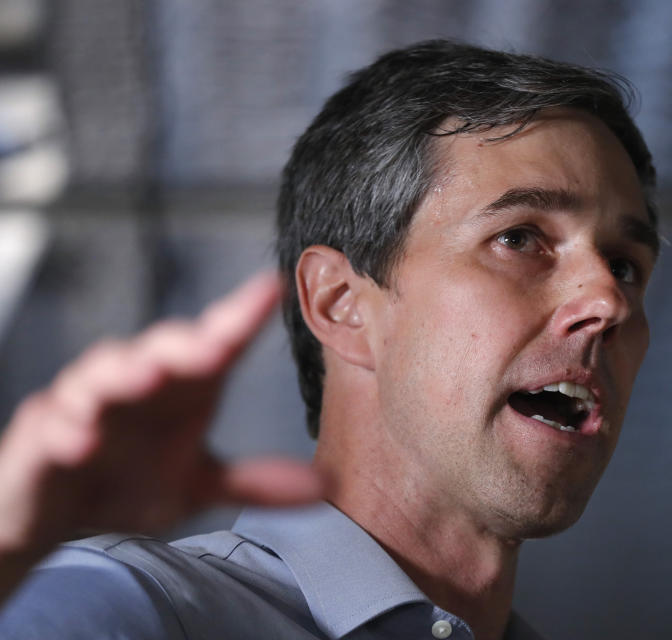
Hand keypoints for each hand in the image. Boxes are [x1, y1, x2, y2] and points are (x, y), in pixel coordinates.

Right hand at [0, 273, 323, 600]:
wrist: (56, 517)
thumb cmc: (128, 482)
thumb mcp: (196, 487)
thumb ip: (254, 483)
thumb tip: (324, 483)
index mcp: (181, 389)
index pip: (216, 343)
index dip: (242, 315)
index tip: (272, 289)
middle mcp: (136, 384)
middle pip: (159, 350)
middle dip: (183, 344)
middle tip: (211, 346)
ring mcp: (84, 404)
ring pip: (100, 373)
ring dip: (122, 373)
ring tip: (145, 378)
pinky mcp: (40, 434)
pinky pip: (51, 424)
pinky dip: (67, 428)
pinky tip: (83, 440)